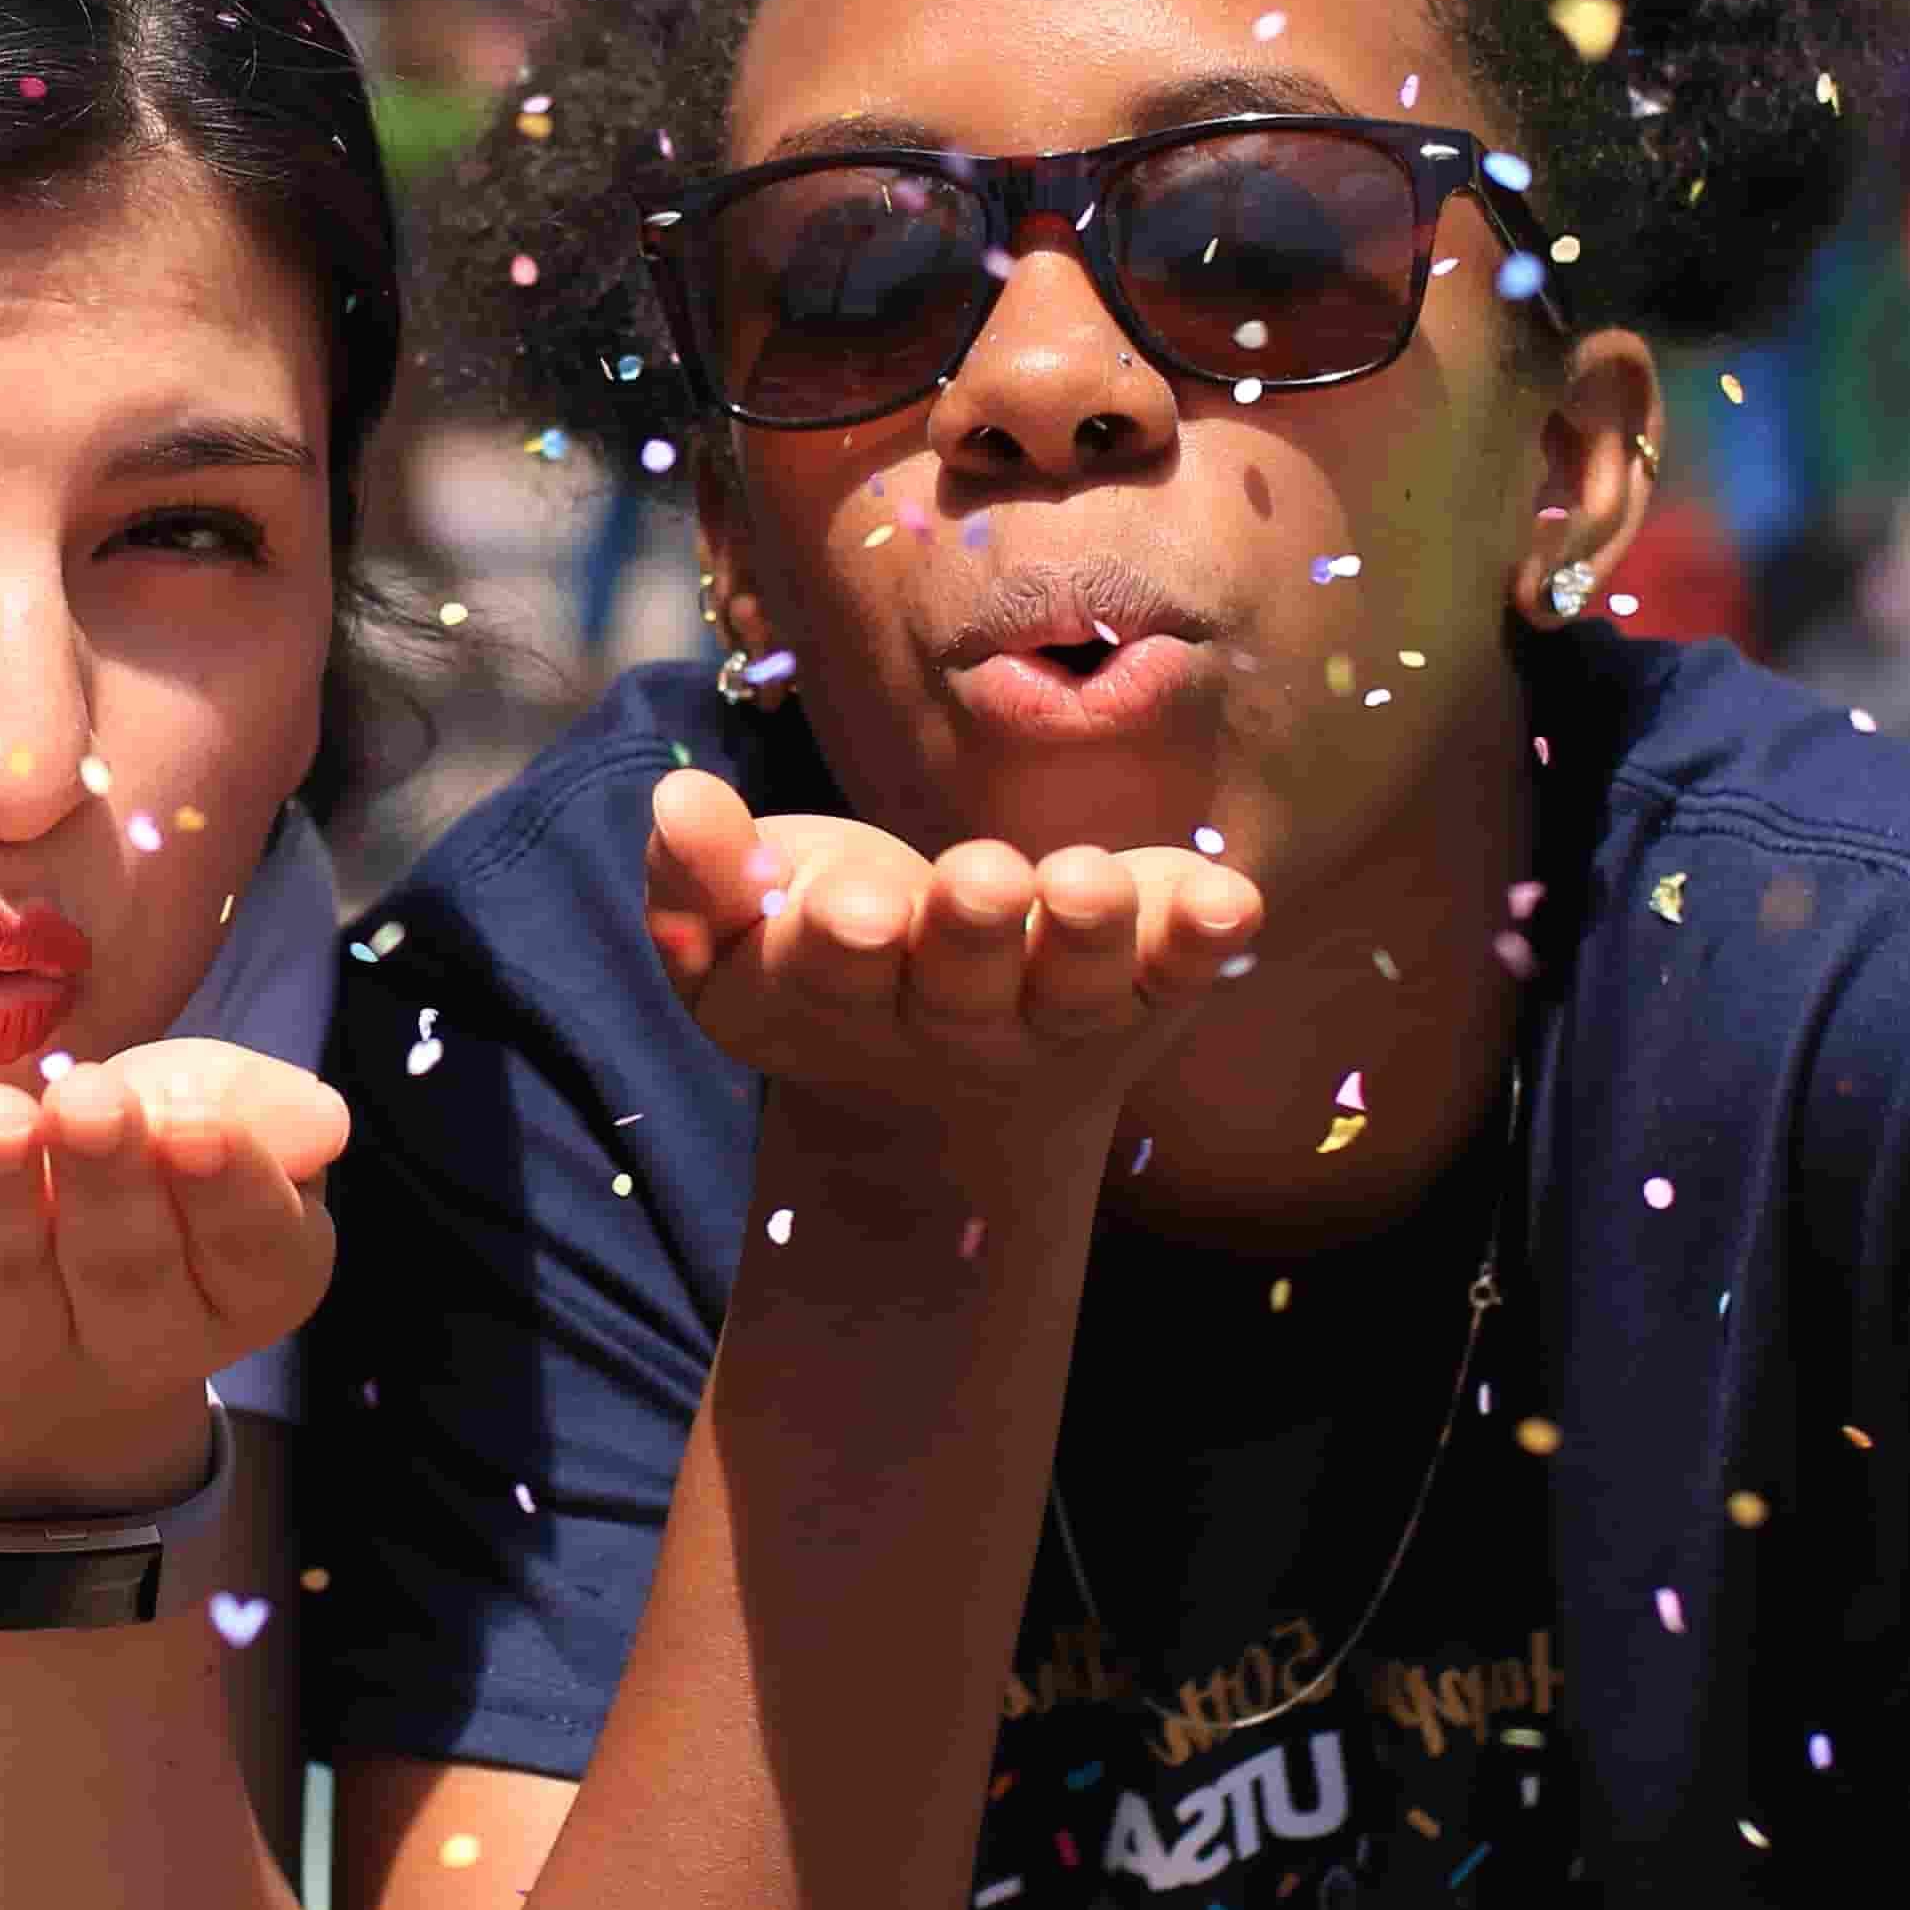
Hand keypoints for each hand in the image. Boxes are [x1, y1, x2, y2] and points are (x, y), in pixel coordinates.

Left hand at [0, 1035, 345, 1517]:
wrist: (28, 1340)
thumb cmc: (150, 1194)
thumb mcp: (218, 1139)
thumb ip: (261, 1111)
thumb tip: (319, 1122)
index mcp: (244, 1292)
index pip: (255, 1252)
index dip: (229, 1188)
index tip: (196, 1123)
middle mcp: (138, 1340)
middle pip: (128, 1270)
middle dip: (109, 1181)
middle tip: (91, 1102)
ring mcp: (17, 1346)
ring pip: (11, 1271)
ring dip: (0, 1190)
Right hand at [638, 768, 1254, 1156]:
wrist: (943, 1108)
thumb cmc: (825, 973)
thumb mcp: (732, 940)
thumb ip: (696, 879)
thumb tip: (678, 801)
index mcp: (834, 1000)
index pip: (829, 972)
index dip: (839, 941)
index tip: (856, 909)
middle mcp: (951, 1021)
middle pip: (961, 983)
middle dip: (969, 934)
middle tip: (983, 881)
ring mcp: (1054, 1015)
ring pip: (1074, 985)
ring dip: (1088, 934)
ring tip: (1091, 882)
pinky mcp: (1141, 995)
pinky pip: (1180, 976)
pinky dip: (1204, 942)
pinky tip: (1231, 901)